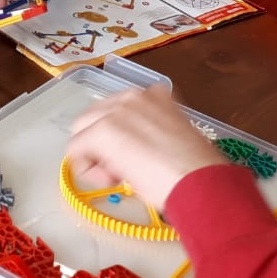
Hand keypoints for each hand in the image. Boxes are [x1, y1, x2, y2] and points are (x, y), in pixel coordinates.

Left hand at [68, 84, 224, 207]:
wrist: (200, 182)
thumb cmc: (195, 170)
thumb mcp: (175, 139)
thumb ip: (152, 133)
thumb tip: (135, 149)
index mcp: (155, 95)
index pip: (119, 112)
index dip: (123, 138)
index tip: (136, 159)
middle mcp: (133, 95)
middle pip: (96, 116)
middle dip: (102, 143)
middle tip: (123, 170)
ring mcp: (116, 110)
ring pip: (83, 128)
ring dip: (94, 153)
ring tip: (118, 175)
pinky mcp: (102, 130)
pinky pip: (76, 148)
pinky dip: (86, 168)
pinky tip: (110, 180)